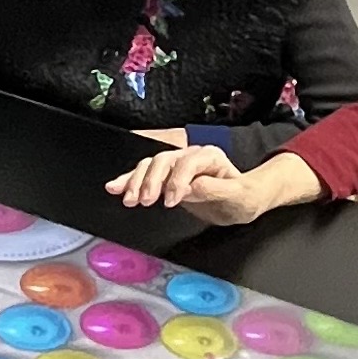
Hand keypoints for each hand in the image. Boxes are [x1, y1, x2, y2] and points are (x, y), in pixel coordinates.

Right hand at [106, 146, 320, 221]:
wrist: (242, 200)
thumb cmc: (243, 198)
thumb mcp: (239, 197)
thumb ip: (216, 190)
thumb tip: (192, 187)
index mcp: (209, 157)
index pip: (187, 163)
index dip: (177, 181)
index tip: (171, 202)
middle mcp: (190, 156)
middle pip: (163, 160)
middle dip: (151, 180)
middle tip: (145, 201)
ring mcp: (176, 165)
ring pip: (150, 165)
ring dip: (136, 181)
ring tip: (129, 199)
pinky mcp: (166, 178)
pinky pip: (144, 174)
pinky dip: (128, 181)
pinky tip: (114, 188)